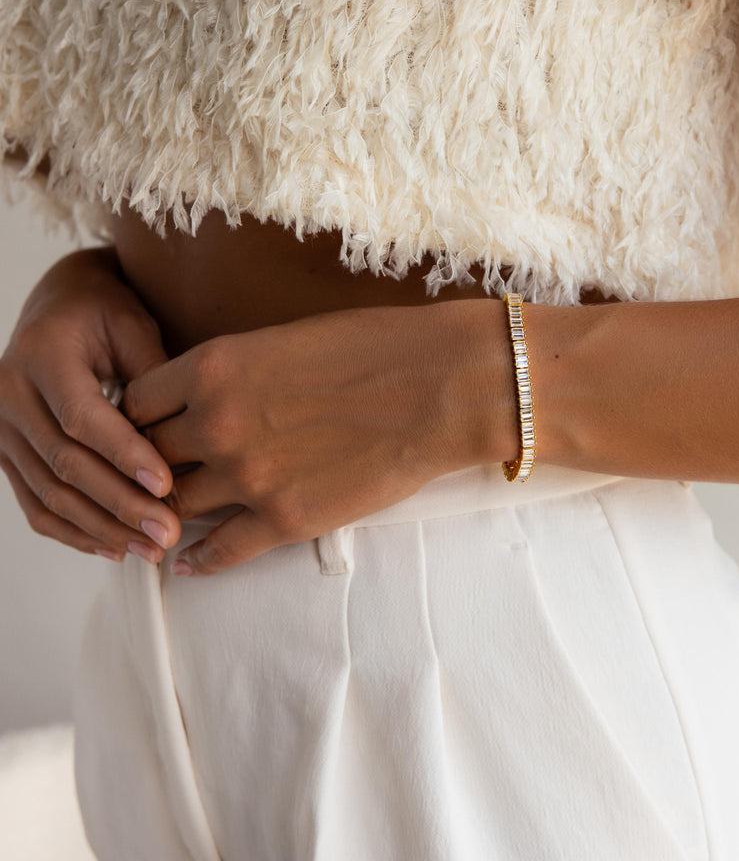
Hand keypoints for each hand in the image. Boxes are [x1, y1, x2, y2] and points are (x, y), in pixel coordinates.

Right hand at [0, 246, 180, 560]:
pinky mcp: (8, 453)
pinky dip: (72, 531)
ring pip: (49, 493)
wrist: (60, 305)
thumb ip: (154, 378)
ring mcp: (2, 428)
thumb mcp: (133, 327)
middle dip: (119, 504)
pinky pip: (34, 503)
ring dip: (101, 528)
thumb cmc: (103, 312)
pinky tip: (111, 547)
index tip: (163, 485)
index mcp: (43, 358)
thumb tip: (187, 437)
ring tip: (149, 547)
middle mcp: (10, 395)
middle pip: (65, 463)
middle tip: (165, 530)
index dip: (124, 455)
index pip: (82, 418)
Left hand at [121, 300, 501, 575]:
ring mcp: (248, 477)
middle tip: (154, 478)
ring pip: (176, 507)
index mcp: (213, 368)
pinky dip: (201, 560)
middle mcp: (216, 423)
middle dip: (150, 467)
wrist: (439, 386)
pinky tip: (191, 563)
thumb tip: (209, 398)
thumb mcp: (284, 340)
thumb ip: (234, 372)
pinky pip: (221, 551)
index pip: (135, 402)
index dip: (137, 419)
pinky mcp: (285, 520)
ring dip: (171, 513)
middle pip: (147, 458)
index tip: (148, 430)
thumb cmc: (375, 348)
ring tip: (166, 523)